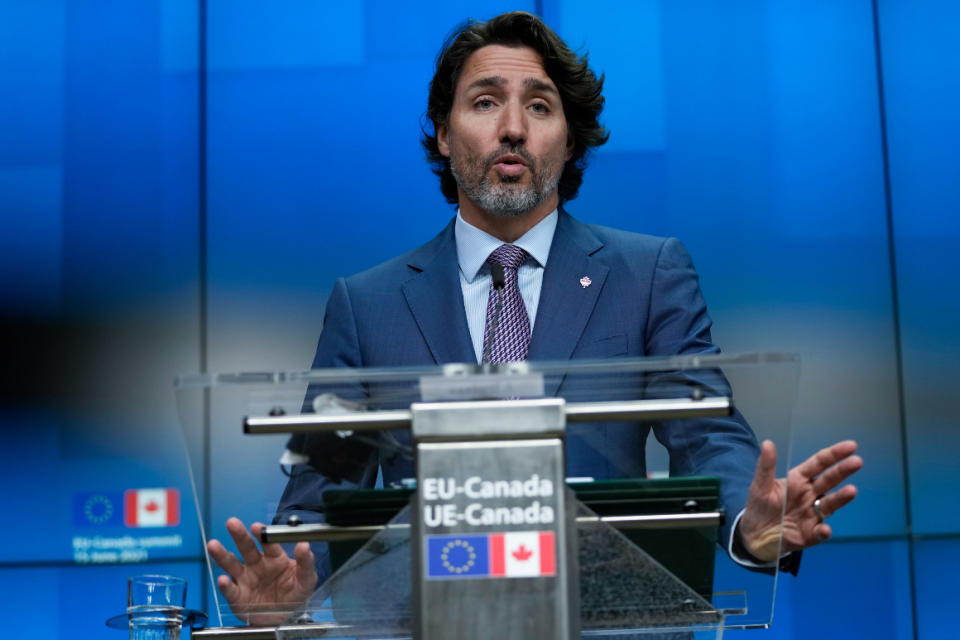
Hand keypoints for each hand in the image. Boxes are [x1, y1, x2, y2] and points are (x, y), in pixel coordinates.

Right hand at [207, 517, 316, 624]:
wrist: (286, 617)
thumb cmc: (295, 594)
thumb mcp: (306, 579)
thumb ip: (306, 562)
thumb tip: (304, 544)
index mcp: (275, 558)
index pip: (267, 543)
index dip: (262, 534)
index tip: (257, 526)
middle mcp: (257, 565)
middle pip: (246, 547)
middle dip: (239, 535)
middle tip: (232, 522)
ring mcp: (246, 580)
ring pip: (232, 564)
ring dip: (222, 555)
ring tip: (213, 545)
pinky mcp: (238, 597)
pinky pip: (231, 590)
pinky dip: (226, 585)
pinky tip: (223, 580)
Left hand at [738, 440, 862, 561]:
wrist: (755, 534)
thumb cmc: (760, 505)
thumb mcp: (760, 485)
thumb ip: (765, 466)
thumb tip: (767, 443)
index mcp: (799, 480)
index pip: (819, 463)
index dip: (834, 454)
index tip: (852, 446)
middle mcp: (811, 495)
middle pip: (829, 480)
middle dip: (843, 471)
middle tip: (857, 462)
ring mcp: (813, 514)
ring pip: (830, 504)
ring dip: (841, 498)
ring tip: (852, 490)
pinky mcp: (811, 534)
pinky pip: (820, 532)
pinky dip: (824, 531)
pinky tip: (824, 529)